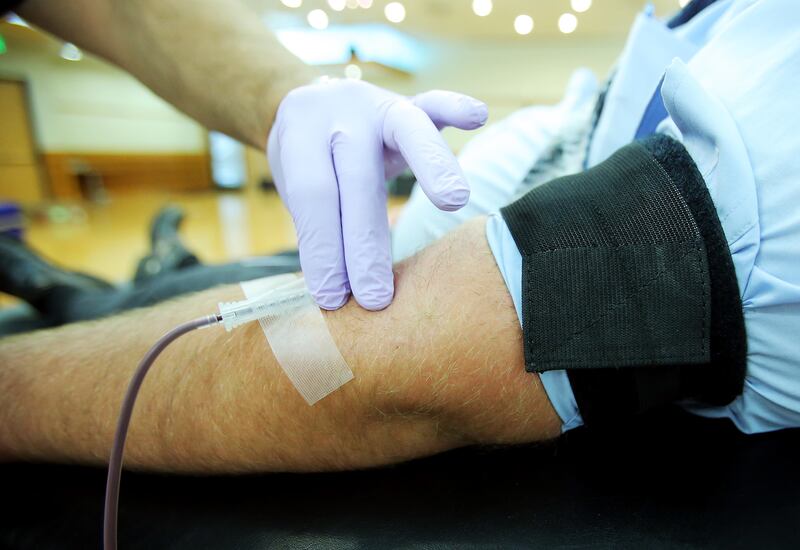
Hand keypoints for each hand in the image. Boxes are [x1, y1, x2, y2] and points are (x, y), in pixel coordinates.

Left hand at [267, 79, 487, 309]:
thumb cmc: (305, 163)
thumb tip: (338, 295)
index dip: (323, 250)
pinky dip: (456, 107)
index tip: (333, 299)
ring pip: (406, 132)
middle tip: (376, 298)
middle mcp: (342, 117)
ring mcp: (379, 106)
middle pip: (357, 180)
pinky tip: (477, 115)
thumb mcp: (296, 189)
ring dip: (433, 166)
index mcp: (302, 137)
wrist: (307, 106)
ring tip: (453, 201)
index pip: (314, 198)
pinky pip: (434, 103)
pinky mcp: (409, 106)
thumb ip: (320, 226)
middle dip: (366, 244)